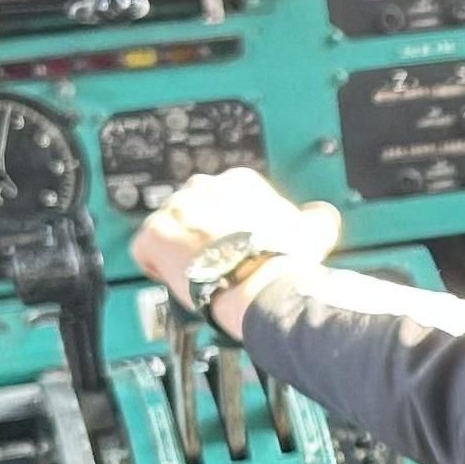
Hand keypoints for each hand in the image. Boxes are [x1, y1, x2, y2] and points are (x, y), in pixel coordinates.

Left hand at [129, 168, 342, 333]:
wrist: (258, 283)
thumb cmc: (283, 259)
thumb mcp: (313, 230)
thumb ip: (314, 216)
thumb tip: (320, 214)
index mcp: (239, 180)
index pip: (226, 196)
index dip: (231, 223)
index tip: (236, 241)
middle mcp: (203, 187)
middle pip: (195, 208)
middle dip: (203, 231)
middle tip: (217, 258)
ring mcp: (175, 210)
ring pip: (169, 227)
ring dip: (179, 247)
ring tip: (197, 273)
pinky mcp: (153, 236)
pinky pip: (143, 249)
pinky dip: (153, 264)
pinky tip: (172, 279)